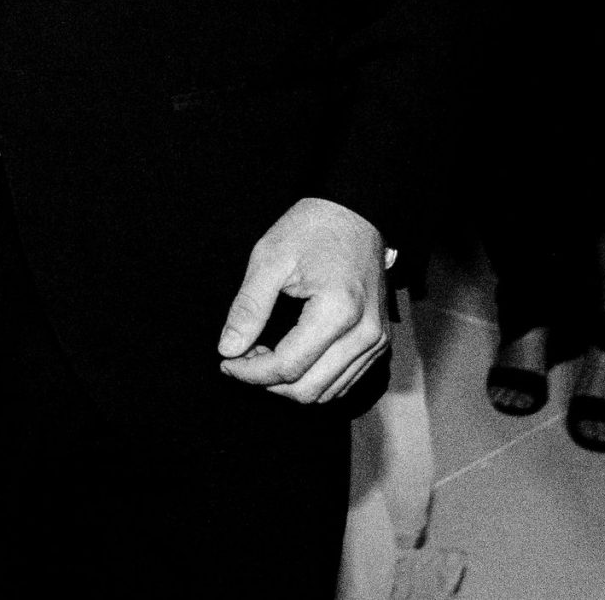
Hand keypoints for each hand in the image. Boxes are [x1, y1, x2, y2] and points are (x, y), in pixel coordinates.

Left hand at [218, 197, 388, 403]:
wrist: (354, 213)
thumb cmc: (311, 229)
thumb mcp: (269, 259)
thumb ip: (248, 308)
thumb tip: (228, 349)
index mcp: (338, 312)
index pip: (289, 366)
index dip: (251, 372)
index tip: (226, 361)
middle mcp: (365, 334)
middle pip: (309, 389)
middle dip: (267, 382)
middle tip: (241, 358)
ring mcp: (376, 341)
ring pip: (328, 392)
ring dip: (289, 384)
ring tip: (262, 356)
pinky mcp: (378, 342)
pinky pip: (343, 380)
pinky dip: (312, 379)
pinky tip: (288, 356)